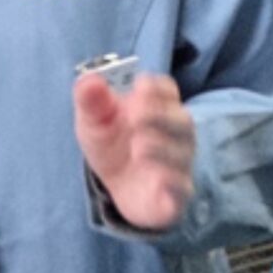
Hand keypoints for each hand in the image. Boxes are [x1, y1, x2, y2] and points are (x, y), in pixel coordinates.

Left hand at [75, 73, 196, 231]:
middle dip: (160, 115)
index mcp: (158, 107)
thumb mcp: (93, 121)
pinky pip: (182, 187)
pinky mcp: (177, 193)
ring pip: (182, 153)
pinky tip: (157, 178)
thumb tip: (90, 79)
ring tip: (138, 147)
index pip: (167, 89)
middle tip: (135, 116)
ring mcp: (179, 163)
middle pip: (181, 119)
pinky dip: (172, 182)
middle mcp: (176, 133)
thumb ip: (90, 100)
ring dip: (162, 147)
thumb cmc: (112, 145)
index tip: (138, 87)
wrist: (117, 189)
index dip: (156, 87)